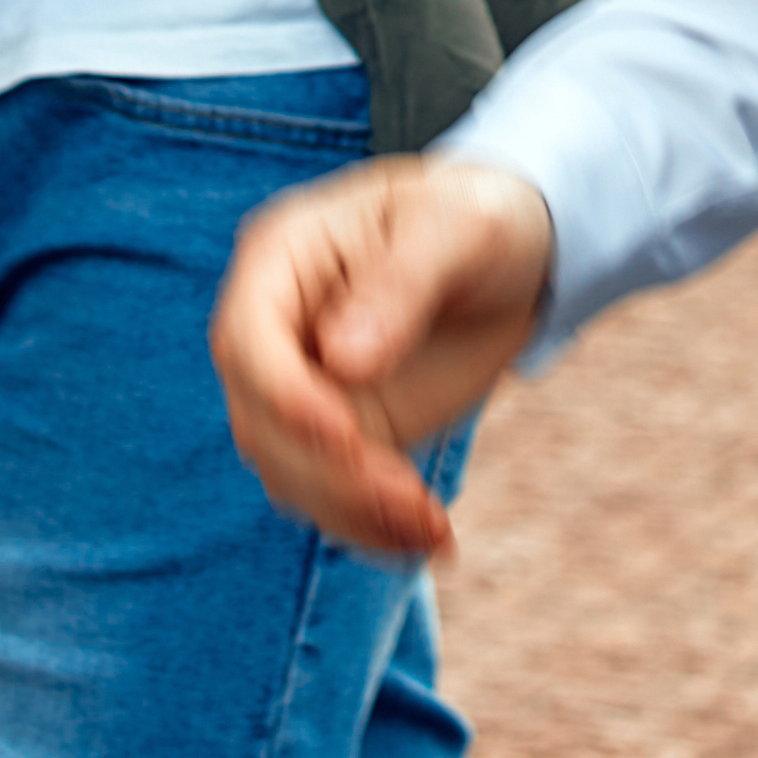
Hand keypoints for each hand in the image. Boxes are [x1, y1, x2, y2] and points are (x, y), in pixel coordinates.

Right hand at [212, 155, 553, 560]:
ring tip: (431, 527)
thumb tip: (341, 361)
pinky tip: (432, 539)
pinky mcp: (339, 437)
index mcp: (281, 258)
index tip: (344, 436)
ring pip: (290, 473)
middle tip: (408, 496)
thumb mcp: (458, 227)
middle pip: (261, 422)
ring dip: (353, 513)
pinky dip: (373, 528)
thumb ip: (402, 283)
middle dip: (330, 471)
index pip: (248, 339)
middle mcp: (276, 330)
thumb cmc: (478, 219)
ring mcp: (302, 390)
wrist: (509, 259)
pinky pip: (332, 497)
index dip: (284, 396)